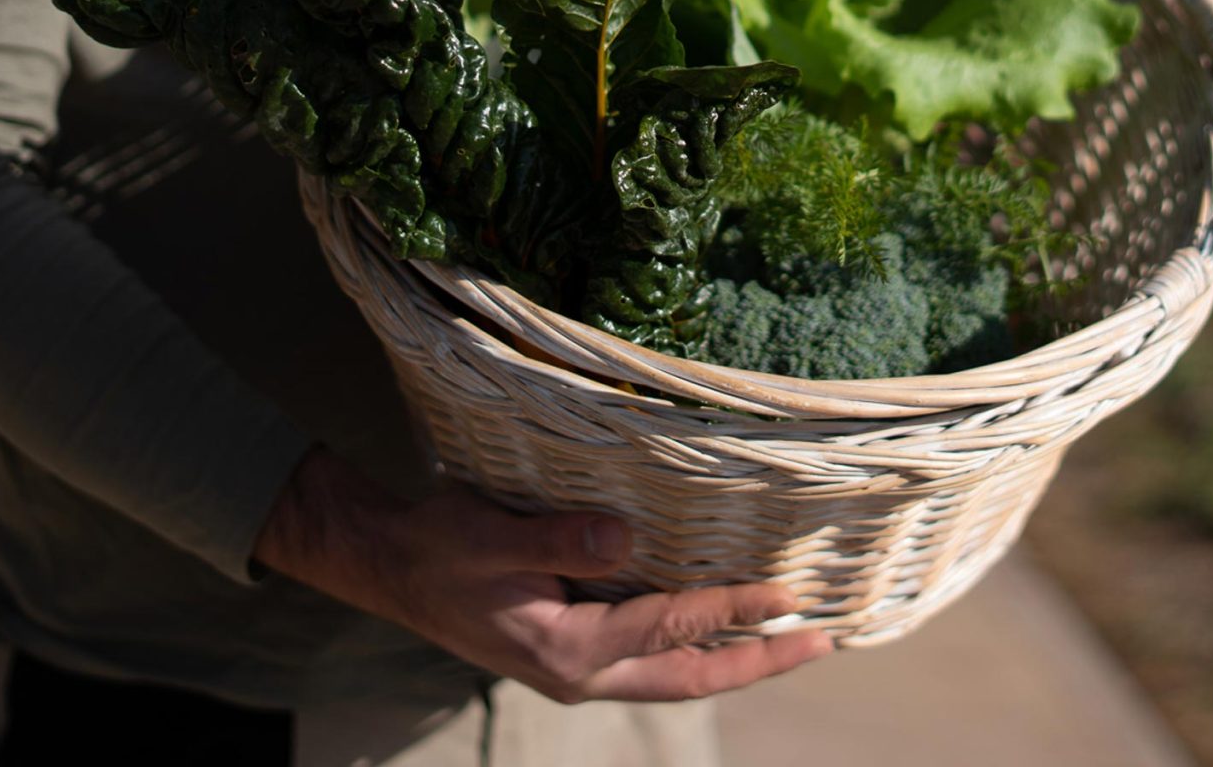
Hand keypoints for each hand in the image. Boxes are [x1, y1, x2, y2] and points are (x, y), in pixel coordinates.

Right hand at [254, 447, 832, 702]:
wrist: (388, 567)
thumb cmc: (436, 547)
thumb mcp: (490, 536)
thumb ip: (558, 541)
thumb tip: (626, 535)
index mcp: (567, 649)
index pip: (671, 628)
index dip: (734, 610)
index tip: (790, 596)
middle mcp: (581, 674)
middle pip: (692, 677)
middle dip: (760, 663)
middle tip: (824, 642)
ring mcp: (579, 671)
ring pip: (676, 677)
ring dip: (736, 662)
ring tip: (793, 641)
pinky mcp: (574, 655)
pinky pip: (653, 661)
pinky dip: (697, 648)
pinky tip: (722, 627)